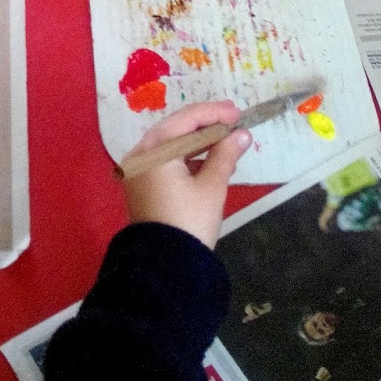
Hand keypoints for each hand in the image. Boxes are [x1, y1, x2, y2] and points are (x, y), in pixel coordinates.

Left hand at [123, 101, 250, 249]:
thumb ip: (226, 155)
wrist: (165, 267)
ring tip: (227, 144)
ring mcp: (138, 171)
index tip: (237, 113)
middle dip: (206, 125)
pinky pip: (165, 162)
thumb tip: (242, 135)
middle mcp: (140, 155)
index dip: (213, 113)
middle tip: (233, 122)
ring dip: (198, 142)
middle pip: (176, 129)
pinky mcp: (142, 186)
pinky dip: (186, 158)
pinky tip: (209, 163)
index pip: (185, 119)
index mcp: (154, 150)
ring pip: (171, 145)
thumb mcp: (212, 187)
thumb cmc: (190, 222)